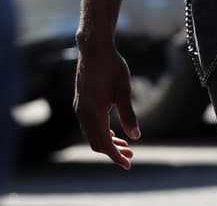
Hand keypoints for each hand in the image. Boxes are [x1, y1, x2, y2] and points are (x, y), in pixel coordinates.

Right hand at [74, 44, 138, 168]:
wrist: (94, 50)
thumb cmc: (112, 68)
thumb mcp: (124, 91)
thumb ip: (129, 115)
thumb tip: (136, 137)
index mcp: (94, 114)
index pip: (104, 144)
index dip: (116, 156)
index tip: (127, 165)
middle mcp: (83, 114)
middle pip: (96, 142)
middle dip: (113, 152)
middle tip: (130, 156)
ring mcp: (79, 108)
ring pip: (91, 134)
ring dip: (107, 142)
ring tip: (125, 145)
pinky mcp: (80, 103)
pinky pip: (88, 125)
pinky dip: (100, 132)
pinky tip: (113, 130)